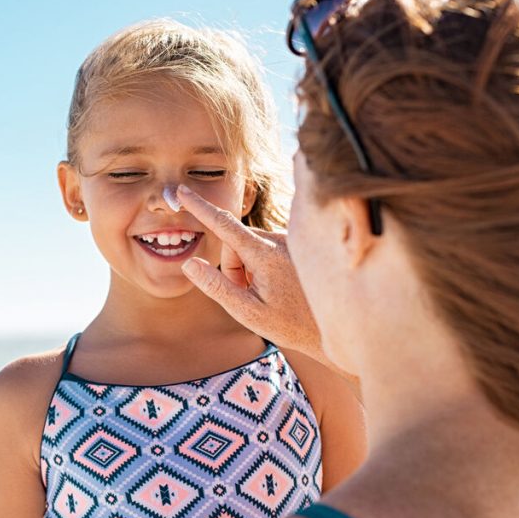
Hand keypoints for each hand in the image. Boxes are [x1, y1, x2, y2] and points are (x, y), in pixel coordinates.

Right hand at [176, 185, 324, 360]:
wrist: (336, 326)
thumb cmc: (291, 325)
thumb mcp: (247, 312)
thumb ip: (216, 286)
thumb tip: (190, 263)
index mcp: (265, 254)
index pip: (224, 224)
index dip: (199, 207)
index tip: (181, 191)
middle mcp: (279, 240)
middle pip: (234, 244)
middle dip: (233, 268)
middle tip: (249, 296)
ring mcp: (289, 241)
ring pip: (248, 247)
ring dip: (248, 269)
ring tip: (267, 294)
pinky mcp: (294, 245)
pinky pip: (264, 249)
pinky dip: (261, 266)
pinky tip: (279, 287)